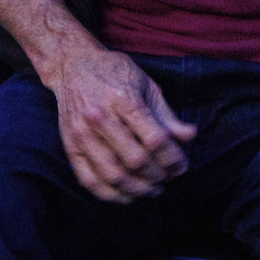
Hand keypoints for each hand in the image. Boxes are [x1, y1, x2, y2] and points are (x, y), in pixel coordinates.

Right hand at [43, 44, 195, 204]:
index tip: (182, 165)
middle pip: (135, 159)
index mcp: (123, 98)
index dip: (172, 158)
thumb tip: (189, 137)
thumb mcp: (146, 85)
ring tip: (152, 189)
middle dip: (158, 175)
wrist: (73, 65)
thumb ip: (167, 115)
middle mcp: (99, 117)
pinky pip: (89, 181)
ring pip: (113, 175)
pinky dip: (111, 194)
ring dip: (138, 189)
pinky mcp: (69, 146)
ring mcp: (81, 134)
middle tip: (169, 178)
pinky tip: (127, 195)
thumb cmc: (114, 72)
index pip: (154, 139)